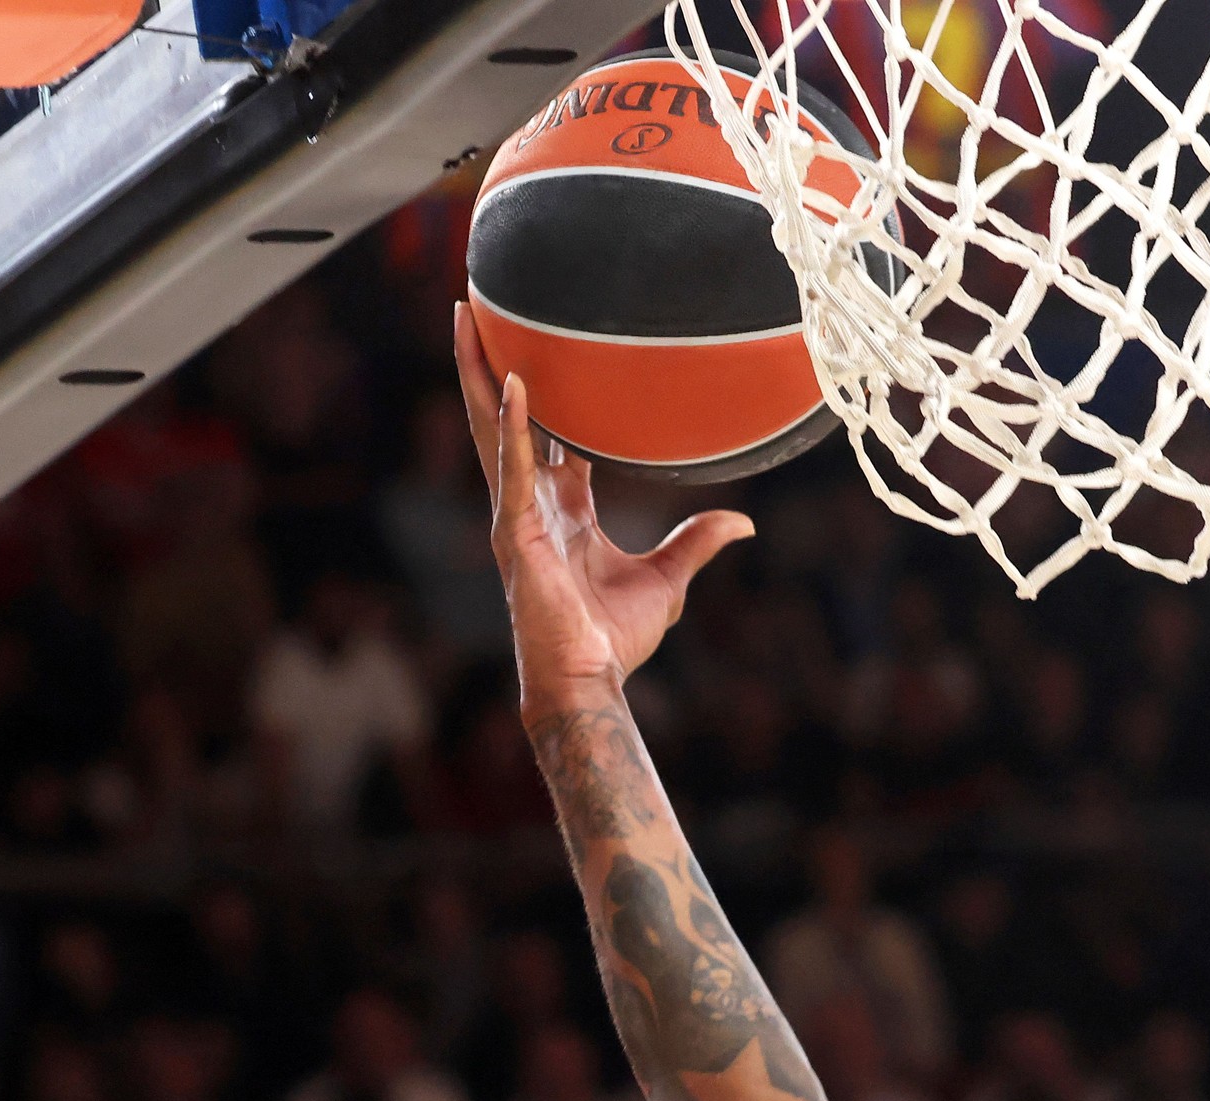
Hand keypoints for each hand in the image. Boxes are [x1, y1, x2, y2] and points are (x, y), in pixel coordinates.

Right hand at [455, 304, 750, 714]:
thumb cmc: (613, 638)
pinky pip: (512, 466)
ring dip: (479, 373)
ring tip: (466, 317)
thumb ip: (696, 542)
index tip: (545, 350)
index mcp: (562, 510)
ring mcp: (516, 514)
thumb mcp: (667, 580)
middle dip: (491, 363)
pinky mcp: (514, 531)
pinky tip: (512, 382)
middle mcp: (531, 503)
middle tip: (480, 309)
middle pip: (507, 418)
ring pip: (492, 428)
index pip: (552, 437)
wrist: (589, 681)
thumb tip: (742, 522)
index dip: (547, 395)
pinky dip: (512, 425)